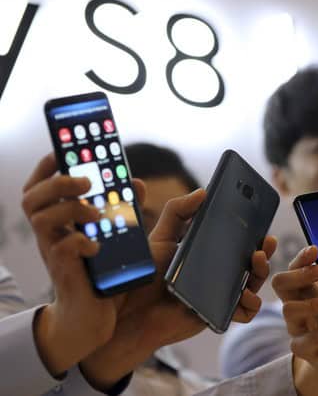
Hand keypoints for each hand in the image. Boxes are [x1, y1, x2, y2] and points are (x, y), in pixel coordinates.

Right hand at [21, 154, 145, 375]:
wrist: (95, 317)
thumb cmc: (105, 274)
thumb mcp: (120, 235)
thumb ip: (126, 209)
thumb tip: (135, 182)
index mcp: (60, 221)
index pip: (40, 186)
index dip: (47, 166)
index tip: (64, 149)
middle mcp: (51, 235)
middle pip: (32, 197)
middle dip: (57, 181)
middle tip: (85, 181)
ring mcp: (54, 254)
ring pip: (41, 218)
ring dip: (70, 209)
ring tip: (97, 214)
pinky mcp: (65, 274)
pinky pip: (62, 249)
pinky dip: (80, 242)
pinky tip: (97, 247)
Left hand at [79, 189, 276, 389]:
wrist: (128, 314)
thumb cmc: (143, 275)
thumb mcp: (160, 237)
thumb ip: (177, 211)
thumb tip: (202, 191)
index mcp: (207, 252)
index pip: (237, 239)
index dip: (253, 230)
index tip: (261, 219)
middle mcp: (217, 272)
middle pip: (250, 261)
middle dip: (264, 250)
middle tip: (267, 240)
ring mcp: (220, 294)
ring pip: (252, 283)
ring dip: (260, 272)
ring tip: (256, 260)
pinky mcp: (217, 314)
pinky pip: (243, 312)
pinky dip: (250, 305)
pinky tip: (245, 296)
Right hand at [272, 246, 317, 395]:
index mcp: (306, 287)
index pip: (294, 266)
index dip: (301, 257)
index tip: (316, 249)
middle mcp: (296, 303)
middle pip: (280, 282)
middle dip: (299, 274)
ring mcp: (297, 326)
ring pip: (289, 310)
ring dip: (311, 304)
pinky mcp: (303, 347)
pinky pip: (305, 341)